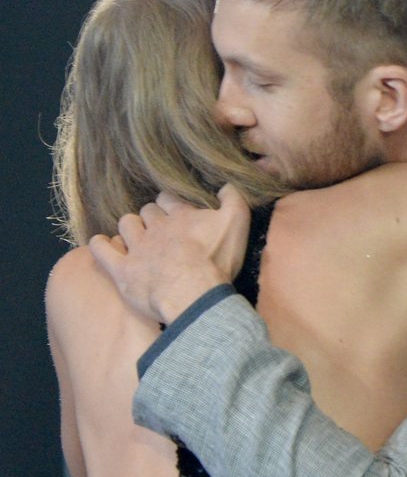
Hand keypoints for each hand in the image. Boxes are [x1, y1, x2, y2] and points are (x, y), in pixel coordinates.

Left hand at [89, 184, 250, 323]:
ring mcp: (137, 248)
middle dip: (150, 217)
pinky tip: (101, 244)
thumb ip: (233, 198)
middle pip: (147, 212)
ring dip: (130, 228)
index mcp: (180, 215)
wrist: (193, 293)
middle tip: (159, 230)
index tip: (175, 210)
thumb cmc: (216, 260)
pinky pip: (102, 251)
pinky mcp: (123, 270)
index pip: (168, 199)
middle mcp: (156, 227)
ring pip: (126, 226)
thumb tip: (225, 183)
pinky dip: (100, 245)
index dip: (170, 203)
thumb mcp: (236, 222)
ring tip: (136, 237)